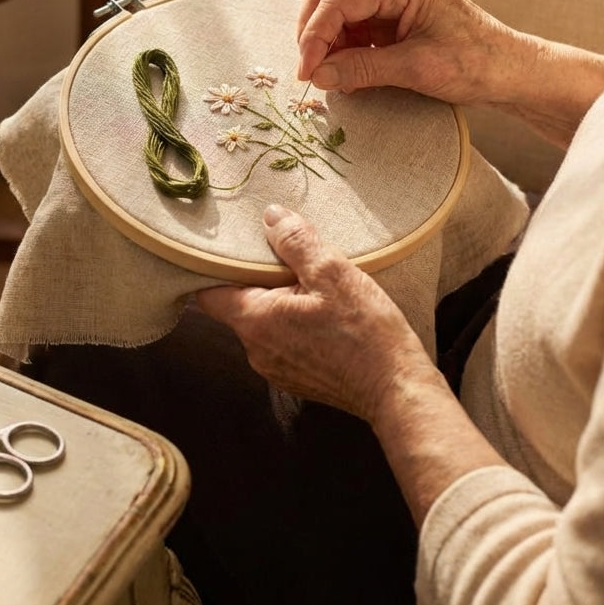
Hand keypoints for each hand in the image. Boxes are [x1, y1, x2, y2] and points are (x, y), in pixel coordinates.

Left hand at [194, 205, 433, 422]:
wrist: (396, 387)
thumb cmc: (364, 332)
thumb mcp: (332, 273)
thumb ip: (296, 242)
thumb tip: (271, 217)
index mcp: (254, 321)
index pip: (207, 293)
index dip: (213, 268)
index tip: (231, 248)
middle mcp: (255, 351)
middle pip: (237, 305)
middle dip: (257, 280)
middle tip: (287, 258)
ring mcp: (274, 369)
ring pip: (262, 323)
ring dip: (279, 303)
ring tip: (312, 286)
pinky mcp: (295, 379)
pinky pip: (281, 342)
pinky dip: (294, 324)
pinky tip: (324, 315)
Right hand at [296, 0, 517, 105]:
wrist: (509, 69)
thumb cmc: (475, 63)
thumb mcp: (416, 69)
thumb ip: (363, 69)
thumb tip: (318, 76)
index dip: (314, 36)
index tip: (306, 73)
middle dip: (314, 31)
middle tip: (311, 71)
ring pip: (337, 6)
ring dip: (328, 41)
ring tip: (334, 77)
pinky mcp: (393, 10)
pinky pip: (354, 22)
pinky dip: (344, 47)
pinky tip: (349, 73)